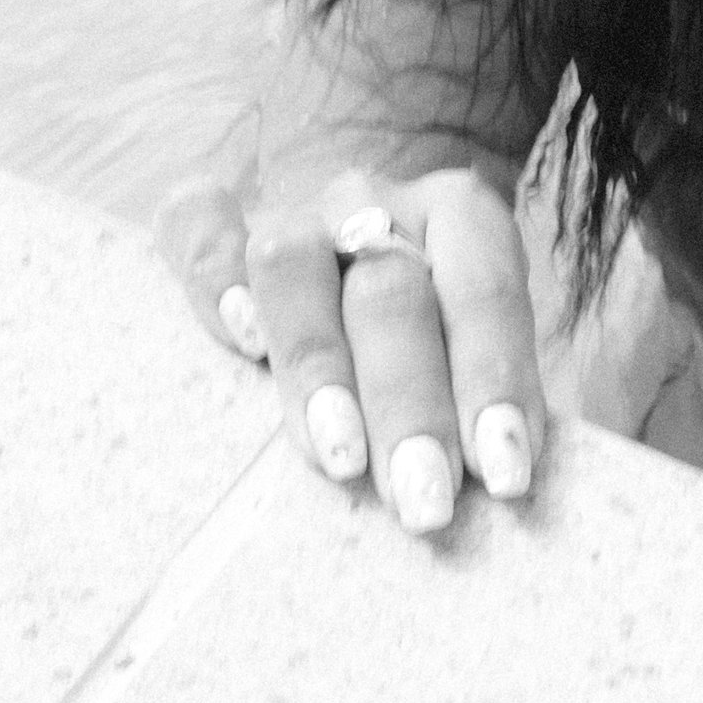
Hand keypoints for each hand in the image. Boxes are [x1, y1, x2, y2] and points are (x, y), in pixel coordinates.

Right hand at [157, 162, 548, 534]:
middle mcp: (377, 202)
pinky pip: (198, 226)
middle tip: (424, 499)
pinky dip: (213, 278)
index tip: (505, 475)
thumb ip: (488, 385)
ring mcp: (294, 209)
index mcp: (461, 214)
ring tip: (338, 460)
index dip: (496, 379)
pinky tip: (239, 342)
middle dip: (410, 405)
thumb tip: (501, 478)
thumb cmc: (432, 320)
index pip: (484, 289)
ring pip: (294, 265)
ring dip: (318, 367)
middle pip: (390, 291)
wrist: (363, 230)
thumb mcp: (477, 333)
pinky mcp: (221, 222)